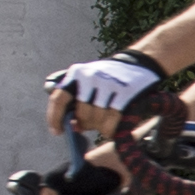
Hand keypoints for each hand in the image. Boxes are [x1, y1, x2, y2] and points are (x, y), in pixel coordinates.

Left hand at [42, 52, 171, 127]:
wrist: (140, 63)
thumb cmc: (111, 77)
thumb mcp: (89, 80)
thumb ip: (77, 100)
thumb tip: (73, 126)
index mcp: (77, 73)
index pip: (59, 99)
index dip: (55, 118)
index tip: (58, 132)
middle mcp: (90, 77)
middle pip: (82, 114)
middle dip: (87, 124)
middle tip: (94, 124)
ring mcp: (108, 85)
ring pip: (97, 120)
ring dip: (102, 127)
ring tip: (108, 121)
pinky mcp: (125, 94)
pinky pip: (113, 121)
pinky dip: (112, 129)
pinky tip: (115, 126)